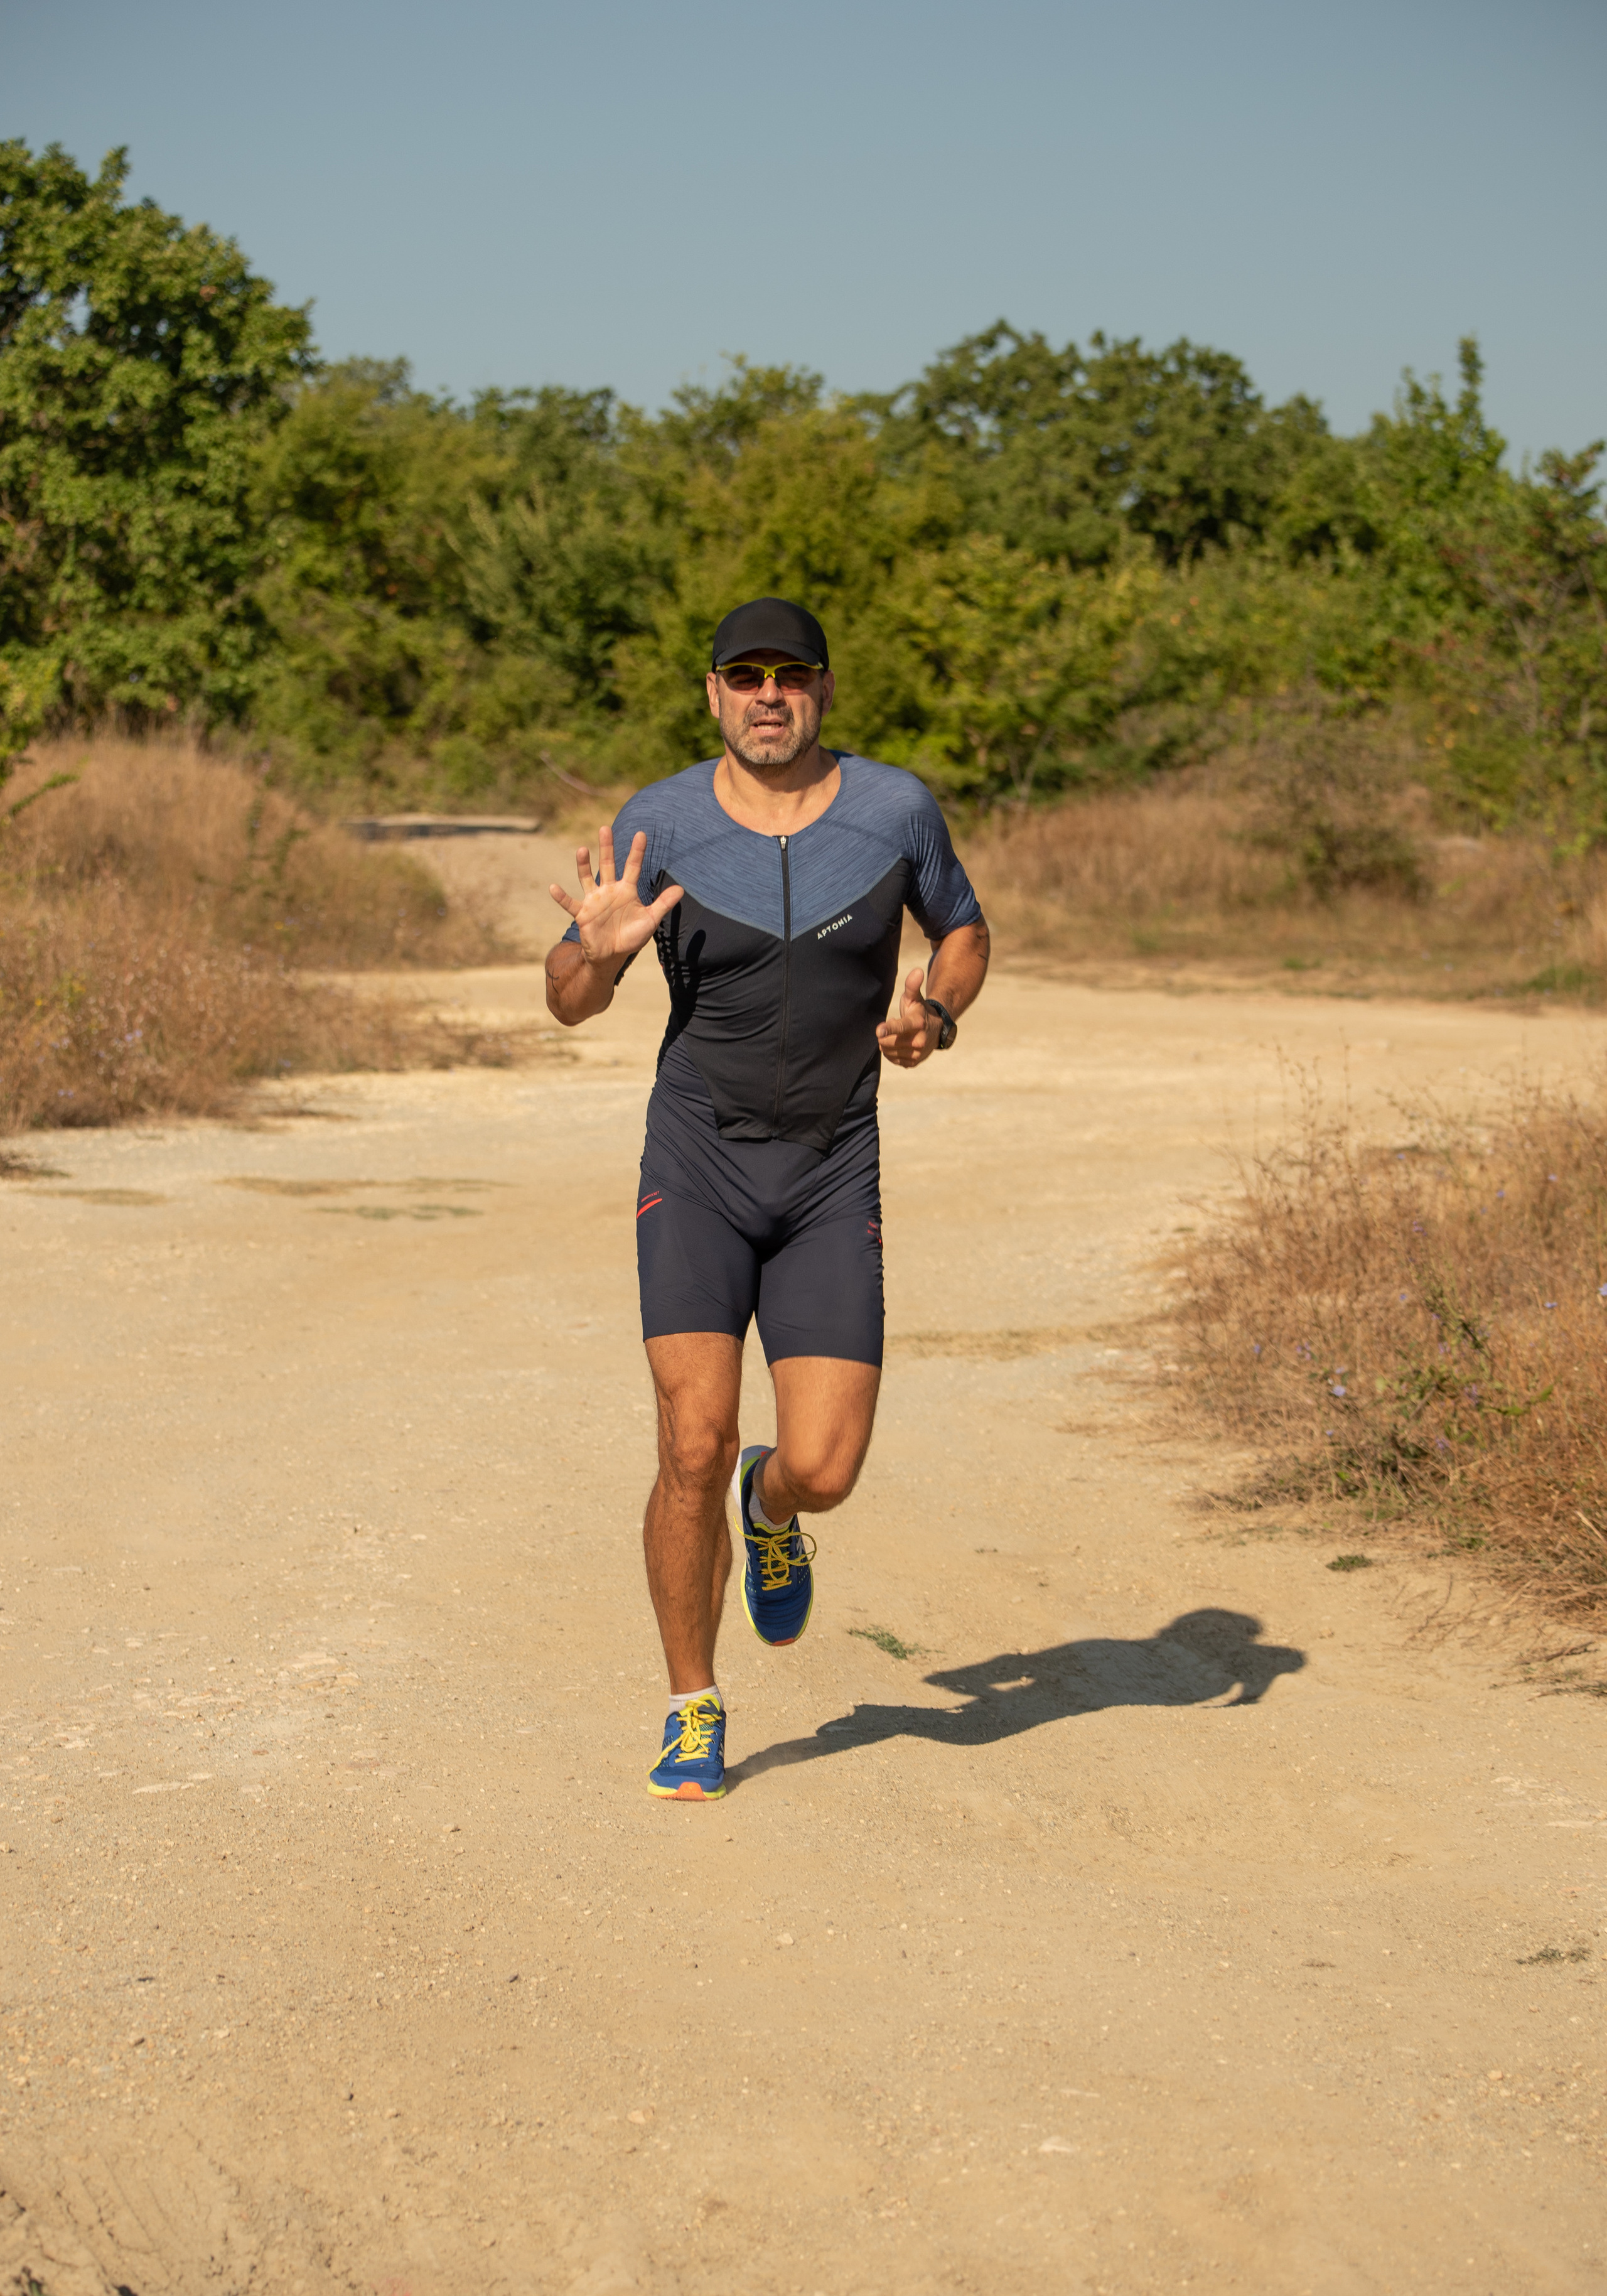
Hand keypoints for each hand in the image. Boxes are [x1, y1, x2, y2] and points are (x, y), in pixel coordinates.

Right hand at [548, 826, 682, 967]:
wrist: (613, 955)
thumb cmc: (631, 936)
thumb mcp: (650, 919)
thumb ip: (663, 904)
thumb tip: (681, 889)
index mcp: (626, 890)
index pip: (633, 866)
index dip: (637, 851)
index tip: (641, 834)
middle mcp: (609, 890)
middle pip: (608, 864)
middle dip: (607, 848)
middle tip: (606, 828)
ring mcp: (594, 900)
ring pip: (587, 878)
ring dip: (583, 865)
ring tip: (582, 850)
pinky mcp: (582, 913)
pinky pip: (570, 903)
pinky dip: (561, 897)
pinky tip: (553, 888)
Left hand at [876, 967, 945, 1068]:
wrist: (936, 1029)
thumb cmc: (919, 1010)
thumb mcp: (915, 997)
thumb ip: (912, 985)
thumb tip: (917, 971)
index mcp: (918, 1023)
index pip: (901, 1027)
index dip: (889, 1029)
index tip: (879, 1030)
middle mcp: (919, 1040)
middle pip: (888, 1042)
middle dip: (885, 1034)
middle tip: (893, 1025)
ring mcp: (917, 1054)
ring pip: (888, 1052)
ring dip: (887, 1043)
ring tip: (898, 1034)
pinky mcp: (914, 1062)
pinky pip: (893, 1060)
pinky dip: (891, 1053)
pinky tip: (899, 1044)